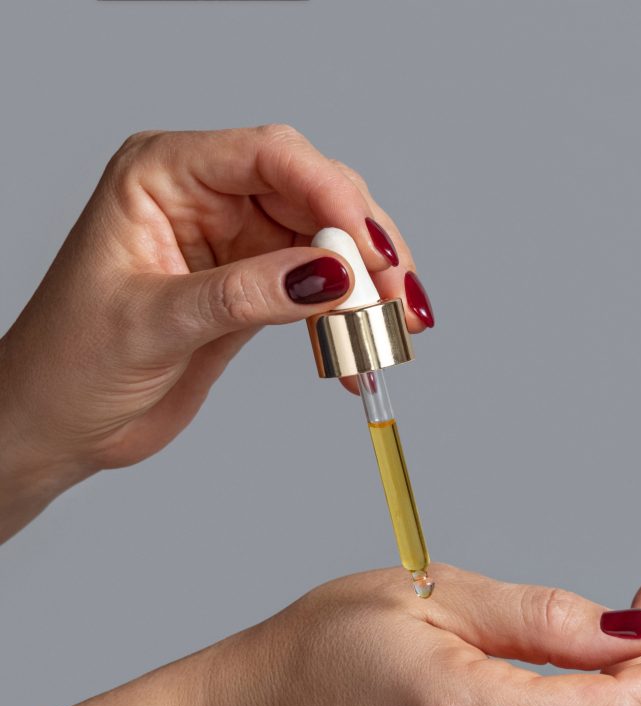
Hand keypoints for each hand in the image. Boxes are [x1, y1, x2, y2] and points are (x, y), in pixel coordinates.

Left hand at [0, 125, 431, 538]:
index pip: (269, 157)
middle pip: (312, 196)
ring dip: (366, 290)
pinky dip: (346, 323)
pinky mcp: (252, 290)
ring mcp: (233, 245)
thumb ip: (246, 294)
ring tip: (391, 337)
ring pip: (326, 246)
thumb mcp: (156, 324)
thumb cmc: (71, 364)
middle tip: (396, 302)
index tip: (367, 251)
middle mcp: (205, 198)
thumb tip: (335, 275)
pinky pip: (316, 294)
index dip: (330, 195)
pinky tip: (360, 359)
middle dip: (363, 246)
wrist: (58, 426)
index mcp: (164, 175)